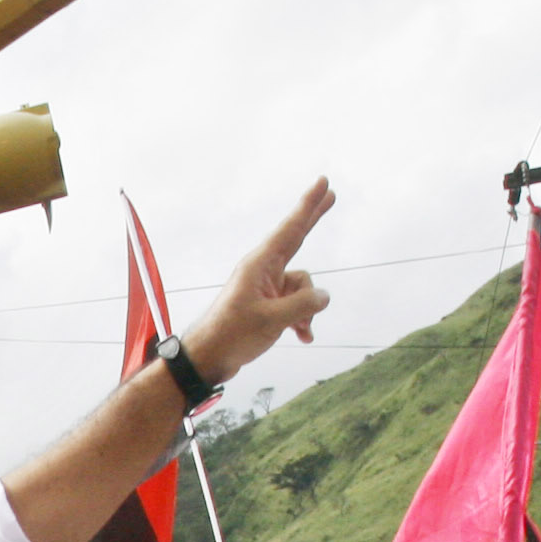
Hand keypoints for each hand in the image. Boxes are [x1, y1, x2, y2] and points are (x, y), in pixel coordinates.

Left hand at [180, 180, 334, 380]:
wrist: (209, 359)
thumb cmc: (232, 335)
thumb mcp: (272, 319)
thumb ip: (303, 305)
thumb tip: (323, 297)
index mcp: (260, 264)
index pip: (291, 229)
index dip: (309, 205)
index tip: (323, 183)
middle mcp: (264, 270)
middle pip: (296, 239)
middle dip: (314, 220)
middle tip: (331, 195)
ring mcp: (267, 287)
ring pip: (302, 287)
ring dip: (307, 309)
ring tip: (300, 328)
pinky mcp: (268, 304)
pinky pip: (295, 305)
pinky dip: (301, 319)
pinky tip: (303, 336)